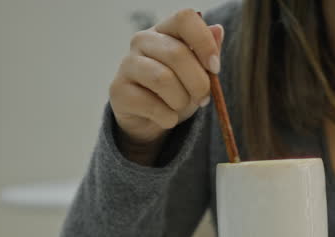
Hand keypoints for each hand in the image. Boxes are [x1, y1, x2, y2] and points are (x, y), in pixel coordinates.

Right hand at [109, 9, 223, 160]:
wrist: (149, 119)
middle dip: (198, 83)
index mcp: (165, 30)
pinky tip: (167, 118)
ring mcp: (127, 64)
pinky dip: (167, 118)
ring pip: (163, 79)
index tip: (215, 68)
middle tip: (204, 99)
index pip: (184, 19)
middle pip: (177, 54)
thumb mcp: (197, 73)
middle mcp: (142, 40)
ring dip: (181, 101)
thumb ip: (208, 53)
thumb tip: (217, 30)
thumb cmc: (176, 90)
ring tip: (181, 107)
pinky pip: (151, 105)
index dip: (204, 43)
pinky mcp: (117, 90)